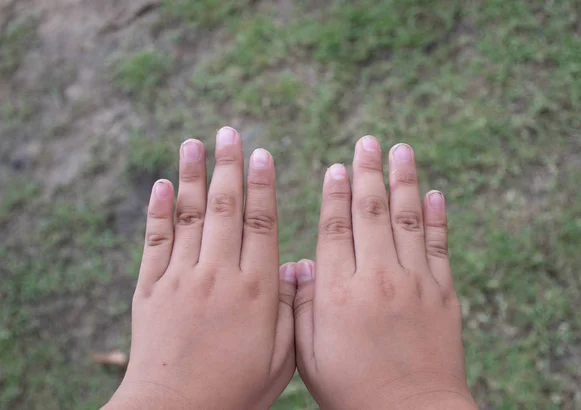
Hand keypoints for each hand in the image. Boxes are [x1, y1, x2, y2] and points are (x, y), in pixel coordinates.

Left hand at [103, 127, 296, 409]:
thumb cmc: (236, 388)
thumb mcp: (281, 356)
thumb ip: (291, 308)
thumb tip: (297, 267)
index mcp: (255, 289)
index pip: (261, 223)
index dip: (262, 186)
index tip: (262, 154)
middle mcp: (218, 274)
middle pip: (224, 207)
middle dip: (227, 166)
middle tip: (229, 132)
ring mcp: (181, 278)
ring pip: (188, 215)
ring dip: (191, 175)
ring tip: (194, 142)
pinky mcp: (151, 289)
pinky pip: (155, 240)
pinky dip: (158, 210)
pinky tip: (162, 185)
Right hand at [293, 137, 477, 408]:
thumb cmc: (352, 390)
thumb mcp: (309, 355)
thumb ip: (301, 305)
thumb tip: (299, 263)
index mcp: (338, 293)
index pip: (335, 228)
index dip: (335, 194)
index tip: (336, 167)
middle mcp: (377, 278)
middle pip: (371, 213)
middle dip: (368, 173)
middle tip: (368, 142)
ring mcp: (414, 282)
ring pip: (407, 219)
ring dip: (404, 181)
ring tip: (401, 150)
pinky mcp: (442, 293)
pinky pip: (438, 246)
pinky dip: (437, 217)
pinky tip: (434, 194)